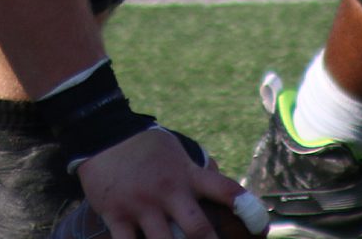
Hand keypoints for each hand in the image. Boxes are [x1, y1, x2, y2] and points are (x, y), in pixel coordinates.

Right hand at [76, 126, 247, 238]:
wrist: (102, 132)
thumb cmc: (146, 147)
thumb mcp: (177, 153)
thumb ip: (199, 176)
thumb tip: (227, 196)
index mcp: (187, 174)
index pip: (226, 191)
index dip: (248, 211)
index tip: (259, 228)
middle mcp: (168, 191)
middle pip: (197, 231)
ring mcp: (141, 204)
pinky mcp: (116, 214)